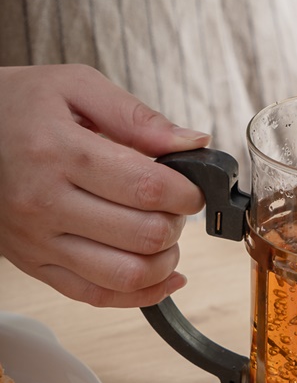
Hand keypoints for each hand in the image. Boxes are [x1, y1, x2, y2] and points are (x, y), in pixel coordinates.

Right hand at [0, 65, 209, 307]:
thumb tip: (192, 142)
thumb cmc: (17, 104)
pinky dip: (139, 295)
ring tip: (167, 237)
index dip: (187, 193)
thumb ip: (137, 116)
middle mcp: (44, 202)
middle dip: (177, 223)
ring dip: (164, 262)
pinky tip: (163, 277)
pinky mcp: (33, 264)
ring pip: (123, 275)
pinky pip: (93, 296)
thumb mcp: (75, 86)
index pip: (145, 188)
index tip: (194, 188)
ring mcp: (37, 240)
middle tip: (177, 206)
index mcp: (59, 152)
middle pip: (141, 234)